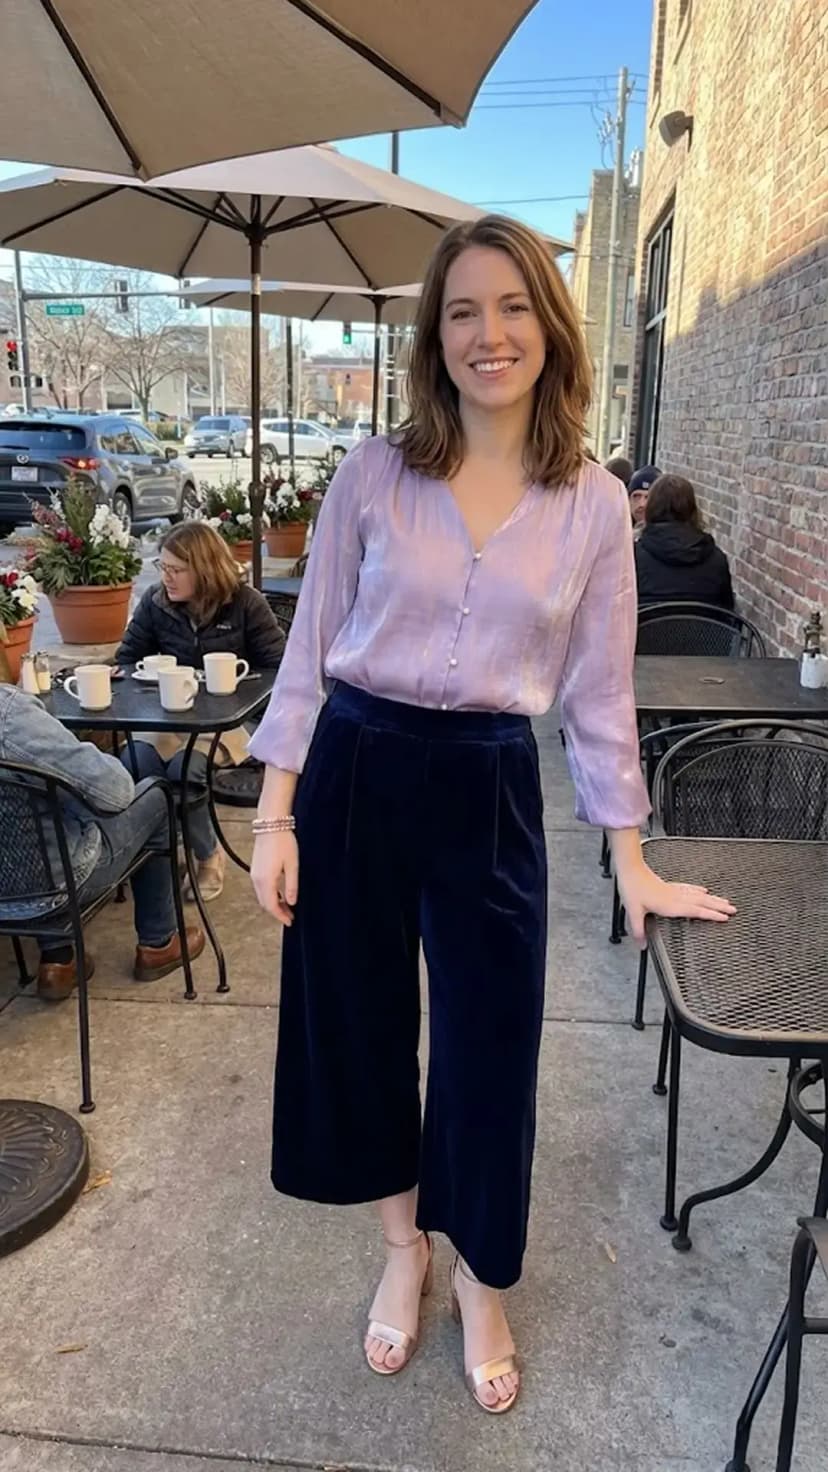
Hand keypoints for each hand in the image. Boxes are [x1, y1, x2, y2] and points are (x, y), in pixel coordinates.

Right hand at [251, 830, 298, 924]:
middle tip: (290, 916)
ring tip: (287, 907)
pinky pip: (260, 888)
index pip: (271, 905)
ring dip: (273, 904)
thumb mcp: (292, 865)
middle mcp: (257, 879)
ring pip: (262, 896)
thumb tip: (291, 902)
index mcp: (266, 880)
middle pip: (265, 903)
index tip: (289, 921)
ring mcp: (254, 874)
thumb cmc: (283, 842)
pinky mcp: (255, 868)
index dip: (280, 916)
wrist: (271, 825)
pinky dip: (269, 895)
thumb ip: (291, 886)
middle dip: (276, 912)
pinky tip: (279, 894)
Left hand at [617, 862, 735, 947]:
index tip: (725, 918)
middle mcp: (675, 897)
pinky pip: (689, 888)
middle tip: (734, 909)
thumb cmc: (633, 887)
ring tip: (725, 901)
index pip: (696, 911)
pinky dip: (698, 890)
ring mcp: (673, 890)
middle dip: (719, 906)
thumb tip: (642, 945)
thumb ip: (638, 930)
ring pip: (698, 895)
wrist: (631, 867)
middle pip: (702, 902)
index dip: (711, 915)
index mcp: (670, 905)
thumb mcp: (633, 912)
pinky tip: (703, 890)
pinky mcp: (669, 885)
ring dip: (713, 898)